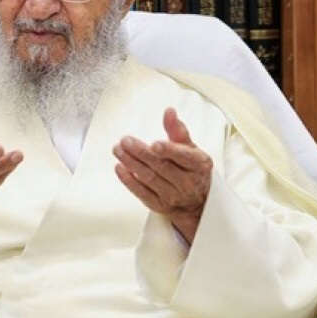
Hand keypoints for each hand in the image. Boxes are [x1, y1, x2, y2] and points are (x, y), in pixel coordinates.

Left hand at [112, 108, 211, 243]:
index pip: (184, 157)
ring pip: (149, 178)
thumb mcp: (191, 149)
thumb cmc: (192, 169)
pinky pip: (141, 193)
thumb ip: (178, 131)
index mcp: (199, 165)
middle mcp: (188, 183)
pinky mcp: (159, 205)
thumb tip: (169, 111)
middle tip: (125, 140)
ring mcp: (173, 196)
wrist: (197, 202)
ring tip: (118, 149)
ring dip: (131, 163)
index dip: (169, 151)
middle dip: (141, 153)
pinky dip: (129, 180)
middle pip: (161, 166)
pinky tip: (120, 167)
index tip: (154, 144)